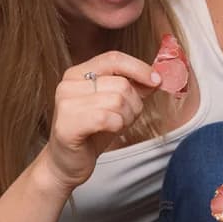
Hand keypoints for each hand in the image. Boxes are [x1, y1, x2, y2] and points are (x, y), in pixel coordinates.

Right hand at [44, 51, 162, 189]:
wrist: (67, 163)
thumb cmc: (92, 133)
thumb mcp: (115, 105)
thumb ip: (133, 88)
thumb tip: (155, 78)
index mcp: (78, 73)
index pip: (114, 58)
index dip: (139, 68)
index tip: (156, 81)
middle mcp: (69, 84)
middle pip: (121, 84)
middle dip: (134, 104)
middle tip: (125, 119)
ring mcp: (65, 103)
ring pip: (118, 100)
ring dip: (126, 118)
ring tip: (115, 126)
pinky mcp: (67, 125)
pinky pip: (107, 118)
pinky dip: (117, 126)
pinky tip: (108, 131)